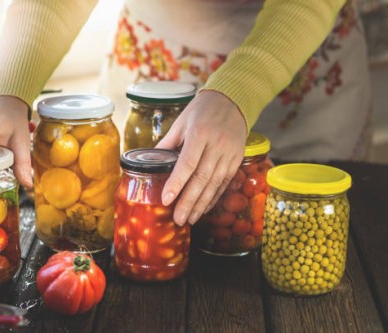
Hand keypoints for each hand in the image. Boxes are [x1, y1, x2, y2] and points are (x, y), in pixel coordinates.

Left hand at [156, 90, 247, 225]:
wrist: (232, 101)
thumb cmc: (202, 110)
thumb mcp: (181, 122)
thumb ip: (167, 144)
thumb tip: (151, 163)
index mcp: (199, 133)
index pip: (187, 163)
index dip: (176, 183)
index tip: (166, 200)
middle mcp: (216, 145)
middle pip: (202, 178)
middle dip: (189, 201)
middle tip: (178, 219)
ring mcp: (229, 154)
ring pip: (214, 184)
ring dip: (201, 204)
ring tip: (190, 219)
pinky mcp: (236, 160)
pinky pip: (224, 183)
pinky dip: (214, 197)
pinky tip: (204, 208)